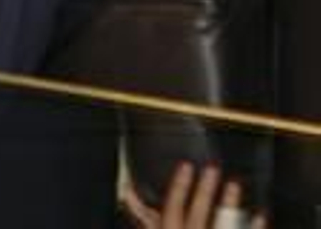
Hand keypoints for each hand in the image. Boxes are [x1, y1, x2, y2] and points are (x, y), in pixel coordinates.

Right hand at [120, 161, 265, 228]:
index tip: (186, 166)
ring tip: (234, 184)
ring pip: (222, 224)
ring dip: (229, 204)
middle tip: (213, 168)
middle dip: (205, 189)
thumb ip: (145, 220)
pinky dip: (252, 227)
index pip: (172, 208)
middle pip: (197, 212)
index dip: (179, 186)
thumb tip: (128, 196)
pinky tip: (260, 215)